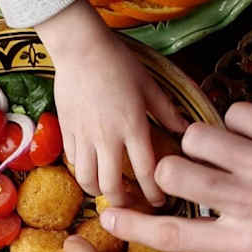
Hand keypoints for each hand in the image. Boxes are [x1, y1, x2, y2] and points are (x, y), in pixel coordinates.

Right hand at [37, 2, 188, 206]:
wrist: (80, 48)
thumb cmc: (118, 63)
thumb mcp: (149, 85)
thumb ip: (167, 111)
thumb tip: (185, 130)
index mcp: (133, 127)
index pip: (146, 173)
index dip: (154, 194)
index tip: (160, 201)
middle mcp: (107, 138)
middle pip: (112, 186)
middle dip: (124, 202)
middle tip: (133, 203)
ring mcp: (83, 136)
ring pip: (86, 180)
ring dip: (98, 191)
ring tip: (108, 189)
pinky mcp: (66, 130)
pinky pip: (72, 161)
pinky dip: (82, 170)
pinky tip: (91, 166)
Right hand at [101, 103, 251, 251]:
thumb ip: (244, 244)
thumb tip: (216, 227)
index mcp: (245, 246)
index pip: (169, 233)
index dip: (131, 224)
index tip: (109, 216)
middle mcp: (250, 203)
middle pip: (172, 171)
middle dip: (171, 169)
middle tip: (188, 170)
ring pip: (199, 136)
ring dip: (202, 141)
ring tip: (222, 148)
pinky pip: (239, 113)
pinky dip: (240, 121)